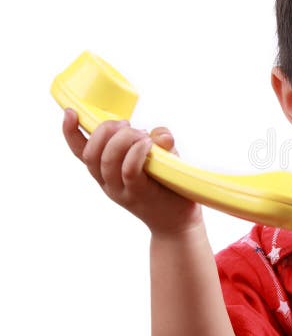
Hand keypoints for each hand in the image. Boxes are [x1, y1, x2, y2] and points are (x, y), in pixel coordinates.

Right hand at [62, 108, 202, 235]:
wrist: (177, 223)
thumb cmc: (167, 186)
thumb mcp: (161, 157)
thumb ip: (158, 141)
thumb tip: (159, 134)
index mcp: (105, 172)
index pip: (80, 152)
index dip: (71, 132)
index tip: (70, 112)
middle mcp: (108, 182)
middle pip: (91, 153)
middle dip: (105, 130)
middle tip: (127, 124)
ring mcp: (122, 190)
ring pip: (108, 159)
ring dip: (124, 139)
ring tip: (143, 135)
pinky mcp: (139, 194)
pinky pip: (129, 170)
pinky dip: (136, 151)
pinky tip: (148, 143)